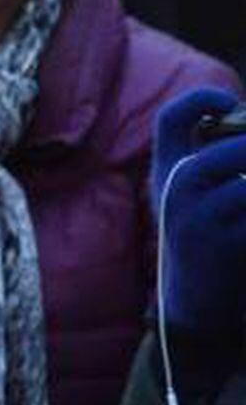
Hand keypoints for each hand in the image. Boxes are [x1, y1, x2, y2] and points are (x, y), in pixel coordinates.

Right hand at [153, 87, 245, 334]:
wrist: (197, 303)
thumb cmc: (206, 238)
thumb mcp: (194, 196)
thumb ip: (214, 161)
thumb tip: (245, 124)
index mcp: (166, 171)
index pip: (171, 120)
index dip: (200, 100)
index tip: (231, 101)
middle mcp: (174, 190)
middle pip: (230, 150)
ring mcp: (197, 218)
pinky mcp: (223, 245)